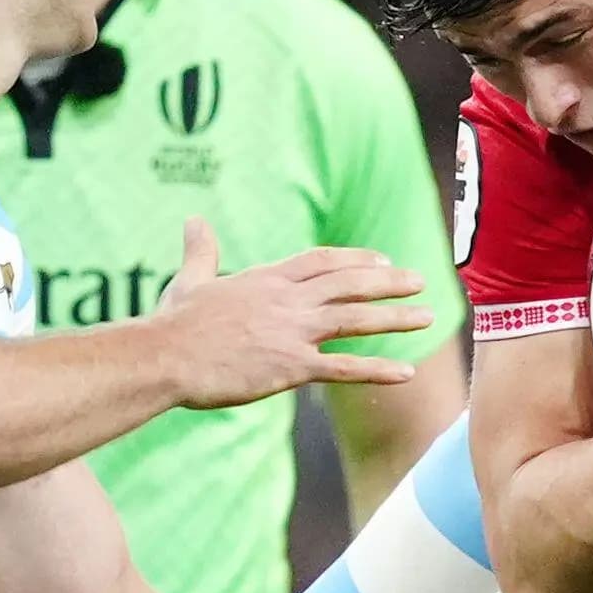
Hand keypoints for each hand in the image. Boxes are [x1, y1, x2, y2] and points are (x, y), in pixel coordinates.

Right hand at [150, 219, 431, 407]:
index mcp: (266, 279)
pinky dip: (377, 369)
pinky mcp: (290, 366)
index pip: (321, 262)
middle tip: (420, 280)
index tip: (382, 260)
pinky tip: (406, 372)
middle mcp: (286, 300)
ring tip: (427, 317)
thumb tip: (193, 220)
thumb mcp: (189, 280)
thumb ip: (200, 251)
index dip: (354, 260)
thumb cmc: (173, 324)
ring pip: (354, 319)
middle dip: (388, 281)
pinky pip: (344, 367)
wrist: (165, 357)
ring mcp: (291, 332)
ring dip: (394, 317)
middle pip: (348, 283)